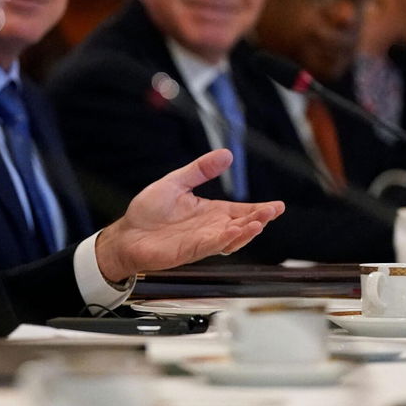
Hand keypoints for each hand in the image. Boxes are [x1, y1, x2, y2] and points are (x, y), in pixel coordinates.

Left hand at [94, 149, 283, 282]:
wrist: (127, 233)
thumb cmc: (147, 212)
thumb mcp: (176, 182)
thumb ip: (200, 170)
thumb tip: (226, 154)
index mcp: (210, 212)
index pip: (241, 211)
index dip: (260, 210)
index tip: (278, 206)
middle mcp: (210, 228)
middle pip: (242, 225)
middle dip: (259, 219)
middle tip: (272, 211)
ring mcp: (201, 241)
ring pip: (231, 239)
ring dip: (246, 232)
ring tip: (259, 222)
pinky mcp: (189, 250)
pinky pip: (211, 246)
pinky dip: (224, 240)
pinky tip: (233, 232)